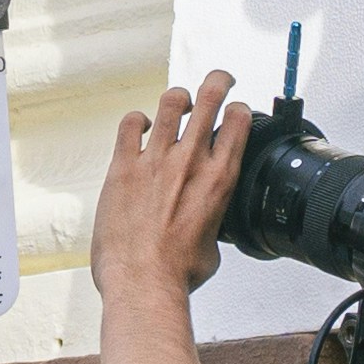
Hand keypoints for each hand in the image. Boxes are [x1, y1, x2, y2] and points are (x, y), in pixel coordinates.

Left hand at [96, 73, 252, 309]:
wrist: (143, 282)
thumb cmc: (176, 272)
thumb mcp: (214, 244)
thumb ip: (213, 221)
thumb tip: (208, 225)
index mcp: (219, 179)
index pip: (238, 121)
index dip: (239, 109)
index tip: (236, 111)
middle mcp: (190, 161)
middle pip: (209, 97)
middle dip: (218, 82)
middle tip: (219, 81)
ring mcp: (155, 160)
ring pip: (171, 102)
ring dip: (178, 98)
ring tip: (179, 103)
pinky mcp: (123, 167)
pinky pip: (130, 124)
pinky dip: (138, 119)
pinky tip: (141, 127)